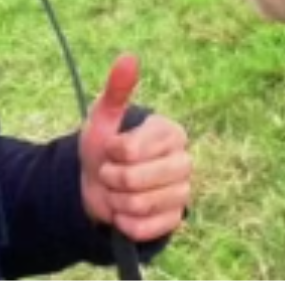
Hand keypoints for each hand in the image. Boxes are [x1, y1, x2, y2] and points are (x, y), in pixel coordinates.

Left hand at [79, 53, 191, 242]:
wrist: (100, 184)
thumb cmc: (105, 146)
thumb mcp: (104, 116)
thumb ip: (117, 89)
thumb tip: (129, 56)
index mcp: (171, 132)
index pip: (132, 150)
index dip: (112, 153)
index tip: (110, 149)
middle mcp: (184, 161)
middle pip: (136, 181)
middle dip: (112, 179)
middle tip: (110, 173)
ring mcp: (183, 192)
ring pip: (139, 206)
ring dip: (117, 201)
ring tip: (118, 191)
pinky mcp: (176, 219)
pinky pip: (144, 228)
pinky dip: (125, 223)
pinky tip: (125, 211)